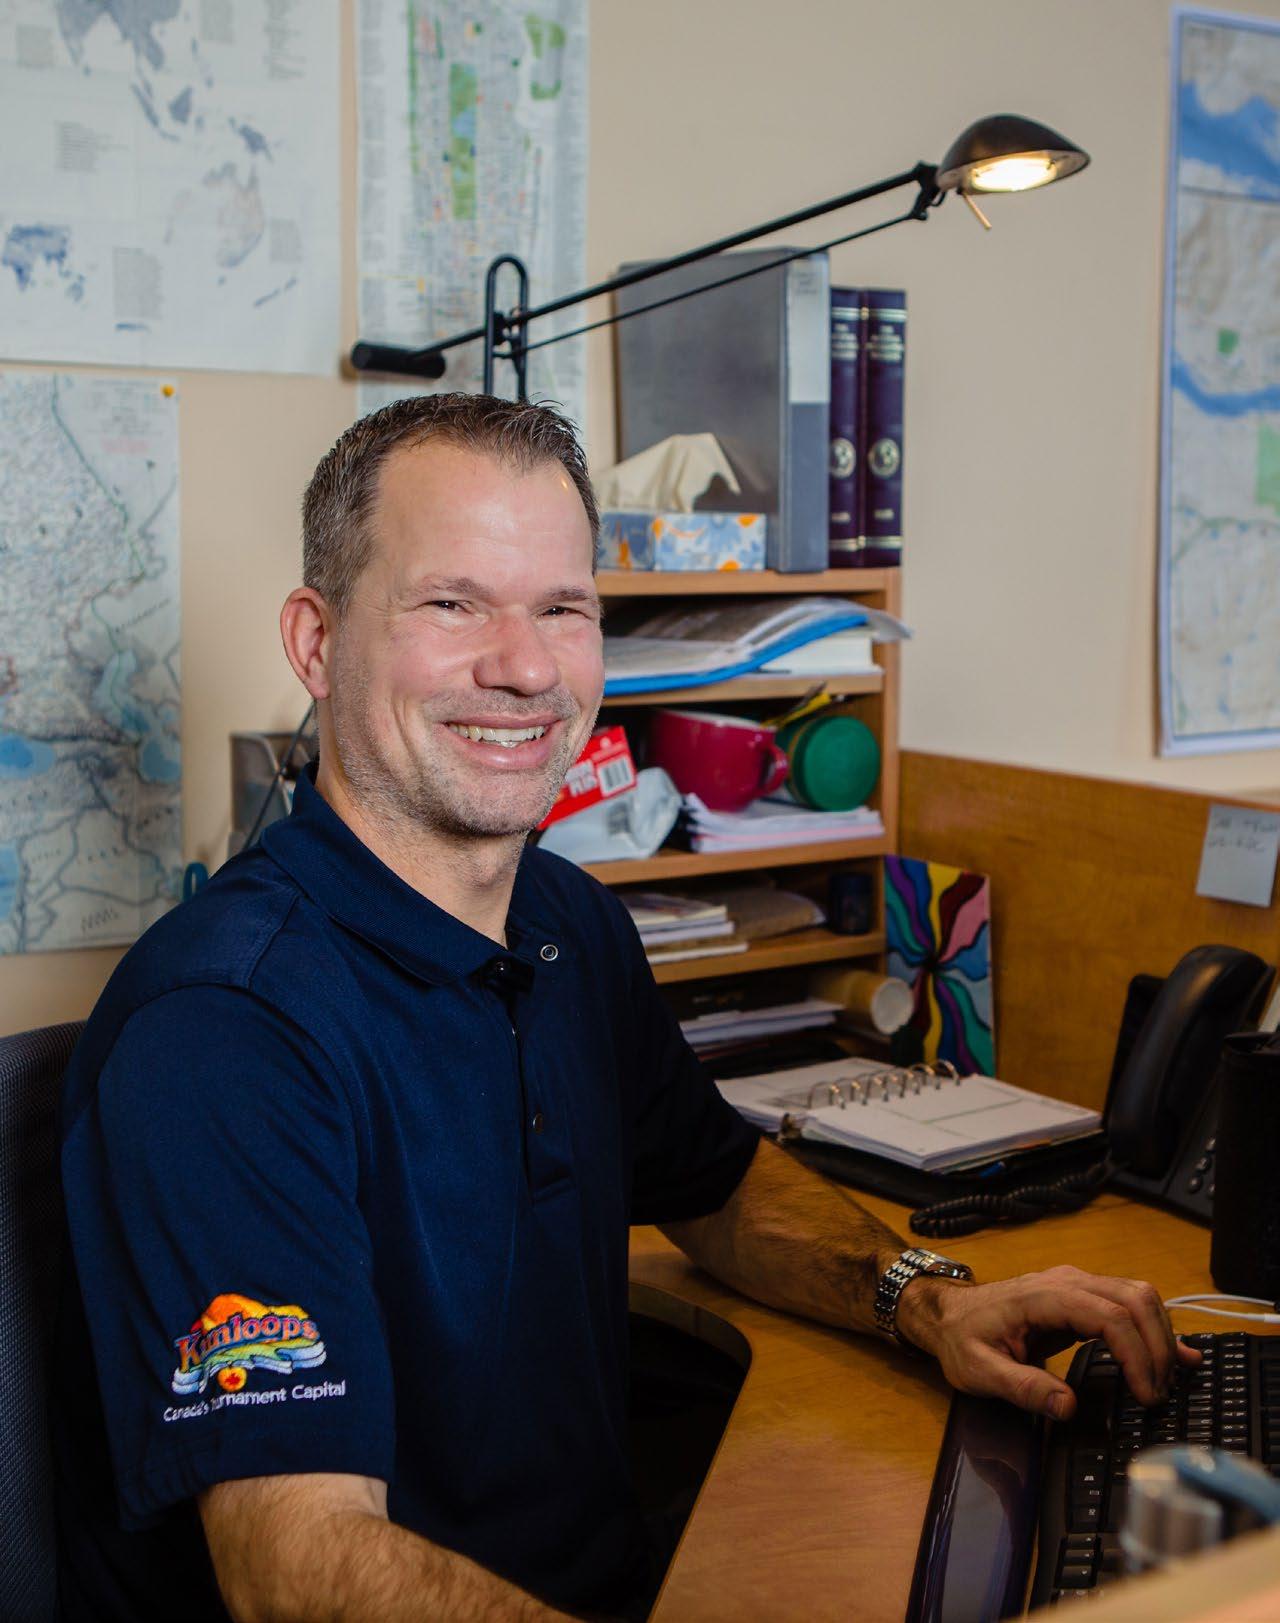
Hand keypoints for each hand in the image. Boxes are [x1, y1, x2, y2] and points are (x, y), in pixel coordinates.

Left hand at [894, 1264, 1201, 1418]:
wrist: (948, 1314)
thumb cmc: (961, 1340)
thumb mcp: (979, 1371)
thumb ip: (1023, 1388)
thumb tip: (1068, 1407)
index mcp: (1043, 1297)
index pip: (1108, 1316)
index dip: (1136, 1355)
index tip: (1146, 1394)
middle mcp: (1067, 1282)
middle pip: (1134, 1300)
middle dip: (1157, 1347)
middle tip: (1158, 1394)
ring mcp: (1077, 1285)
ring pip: (1138, 1296)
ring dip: (1160, 1336)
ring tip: (1166, 1381)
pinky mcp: (1082, 1297)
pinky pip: (1129, 1304)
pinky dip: (1155, 1327)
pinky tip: (1178, 1354)